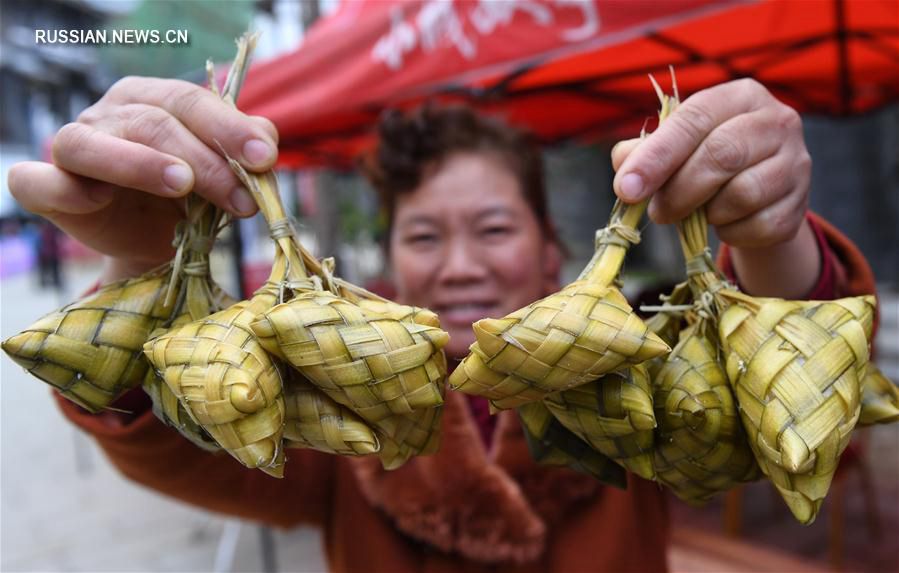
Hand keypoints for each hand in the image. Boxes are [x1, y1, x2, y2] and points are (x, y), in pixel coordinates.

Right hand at [8, 76, 278, 280]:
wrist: (156, 243)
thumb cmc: (191, 199)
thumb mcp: (225, 175)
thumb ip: (246, 152)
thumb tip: (267, 137)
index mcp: (154, 100)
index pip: (191, 101)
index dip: (230, 129)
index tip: (265, 159)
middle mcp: (110, 115)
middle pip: (153, 123)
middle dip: (205, 161)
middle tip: (242, 198)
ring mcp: (74, 149)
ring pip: (93, 144)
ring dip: (140, 163)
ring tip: (182, 185)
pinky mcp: (48, 189)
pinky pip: (37, 181)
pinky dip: (63, 186)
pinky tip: (98, 198)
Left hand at [610, 78, 819, 296]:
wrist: (758, 194)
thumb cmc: (705, 160)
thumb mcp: (674, 146)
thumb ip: (643, 153)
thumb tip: (625, 170)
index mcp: (739, 96)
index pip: (694, 118)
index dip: (657, 156)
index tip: (627, 188)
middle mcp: (776, 120)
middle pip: (722, 155)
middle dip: (679, 190)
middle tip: (658, 212)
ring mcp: (796, 162)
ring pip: (743, 194)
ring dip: (707, 213)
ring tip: (696, 212)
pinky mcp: (800, 203)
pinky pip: (759, 225)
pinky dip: (731, 233)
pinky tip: (724, 224)